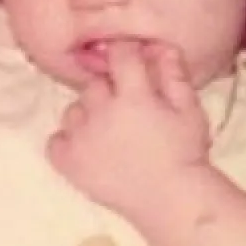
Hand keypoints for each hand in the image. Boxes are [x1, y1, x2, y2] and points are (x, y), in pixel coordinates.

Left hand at [47, 41, 209, 218]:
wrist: (171, 200)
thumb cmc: (185, 153)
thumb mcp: (189, 110)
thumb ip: (173, 75)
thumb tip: (159, 46)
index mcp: (132, 96)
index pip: (119, 55)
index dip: (125, 53)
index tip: (130, 61)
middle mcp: (100, 112)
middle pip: (93, 85)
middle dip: (108, 90)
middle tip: (126, 108)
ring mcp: (80, 138)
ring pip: (73, 111)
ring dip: (87, 115)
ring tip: (109, 131)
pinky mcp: (68, 162)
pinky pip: (55, 141)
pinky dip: (67, 141)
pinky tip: (87, 147)